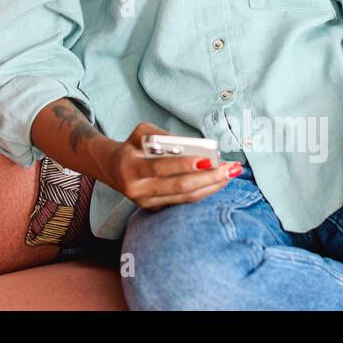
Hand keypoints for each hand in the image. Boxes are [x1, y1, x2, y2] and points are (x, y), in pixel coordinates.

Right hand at [107, 122, 242, 211]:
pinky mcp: (156, 209)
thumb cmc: (132, 147)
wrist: (112, 169)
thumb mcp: (140, 132)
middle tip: (229, 168)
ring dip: (210, 187)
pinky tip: (216, 183)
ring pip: (185, 198)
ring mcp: (147, 203)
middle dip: (207, 178)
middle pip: (179, 187)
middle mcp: (139, 190)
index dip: (183, 165)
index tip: (206, 160)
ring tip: (229, 174)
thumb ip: (162, 135)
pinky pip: (183, 203)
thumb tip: (190, 144)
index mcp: (132, 168)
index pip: (160, 168)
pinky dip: (202, 192)